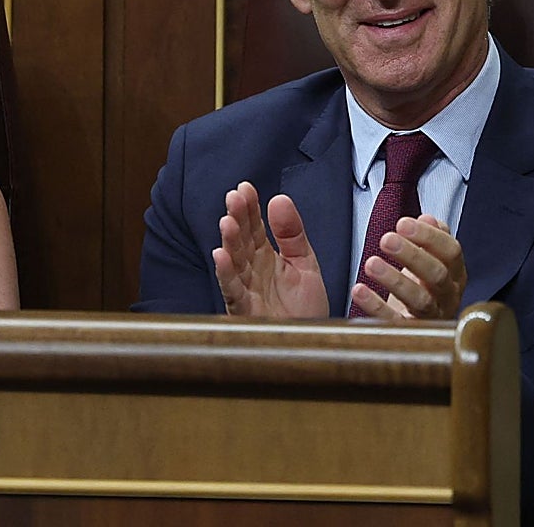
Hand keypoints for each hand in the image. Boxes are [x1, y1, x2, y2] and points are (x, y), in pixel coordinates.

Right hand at [212, 181, 329, 317]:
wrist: (313, 345)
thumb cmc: (306, 310)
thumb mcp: (305, 264)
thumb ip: (292, 233)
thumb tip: (279, 199)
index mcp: (265, 257)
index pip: (254, 228)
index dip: (250, 208)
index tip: (245, 188)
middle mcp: (252, 271)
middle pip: (241, 240)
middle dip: (237, 219)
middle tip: (234, 197)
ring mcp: (246, 290)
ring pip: (234, 262)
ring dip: (229, 242)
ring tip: (227, 222)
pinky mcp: (244, 311)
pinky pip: (232, 291)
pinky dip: (226, 274)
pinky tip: (220, 256)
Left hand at [349, 214, 466, 319]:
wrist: (421, 329)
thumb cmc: (424, 286)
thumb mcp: (431, 259)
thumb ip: (432, 237)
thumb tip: (427, 219)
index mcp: (455, 273)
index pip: (451, 252)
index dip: (429, 236)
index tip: (403, 224)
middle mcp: (448, 296)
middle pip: (437, 275)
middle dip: (412, 255)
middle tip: (386, 240)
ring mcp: (432, 317)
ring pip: (419, 300)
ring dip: (394, 280)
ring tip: (371, 264)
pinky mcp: (410, 334)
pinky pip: (395, 323)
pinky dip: (376, 306)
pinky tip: (359, 290)